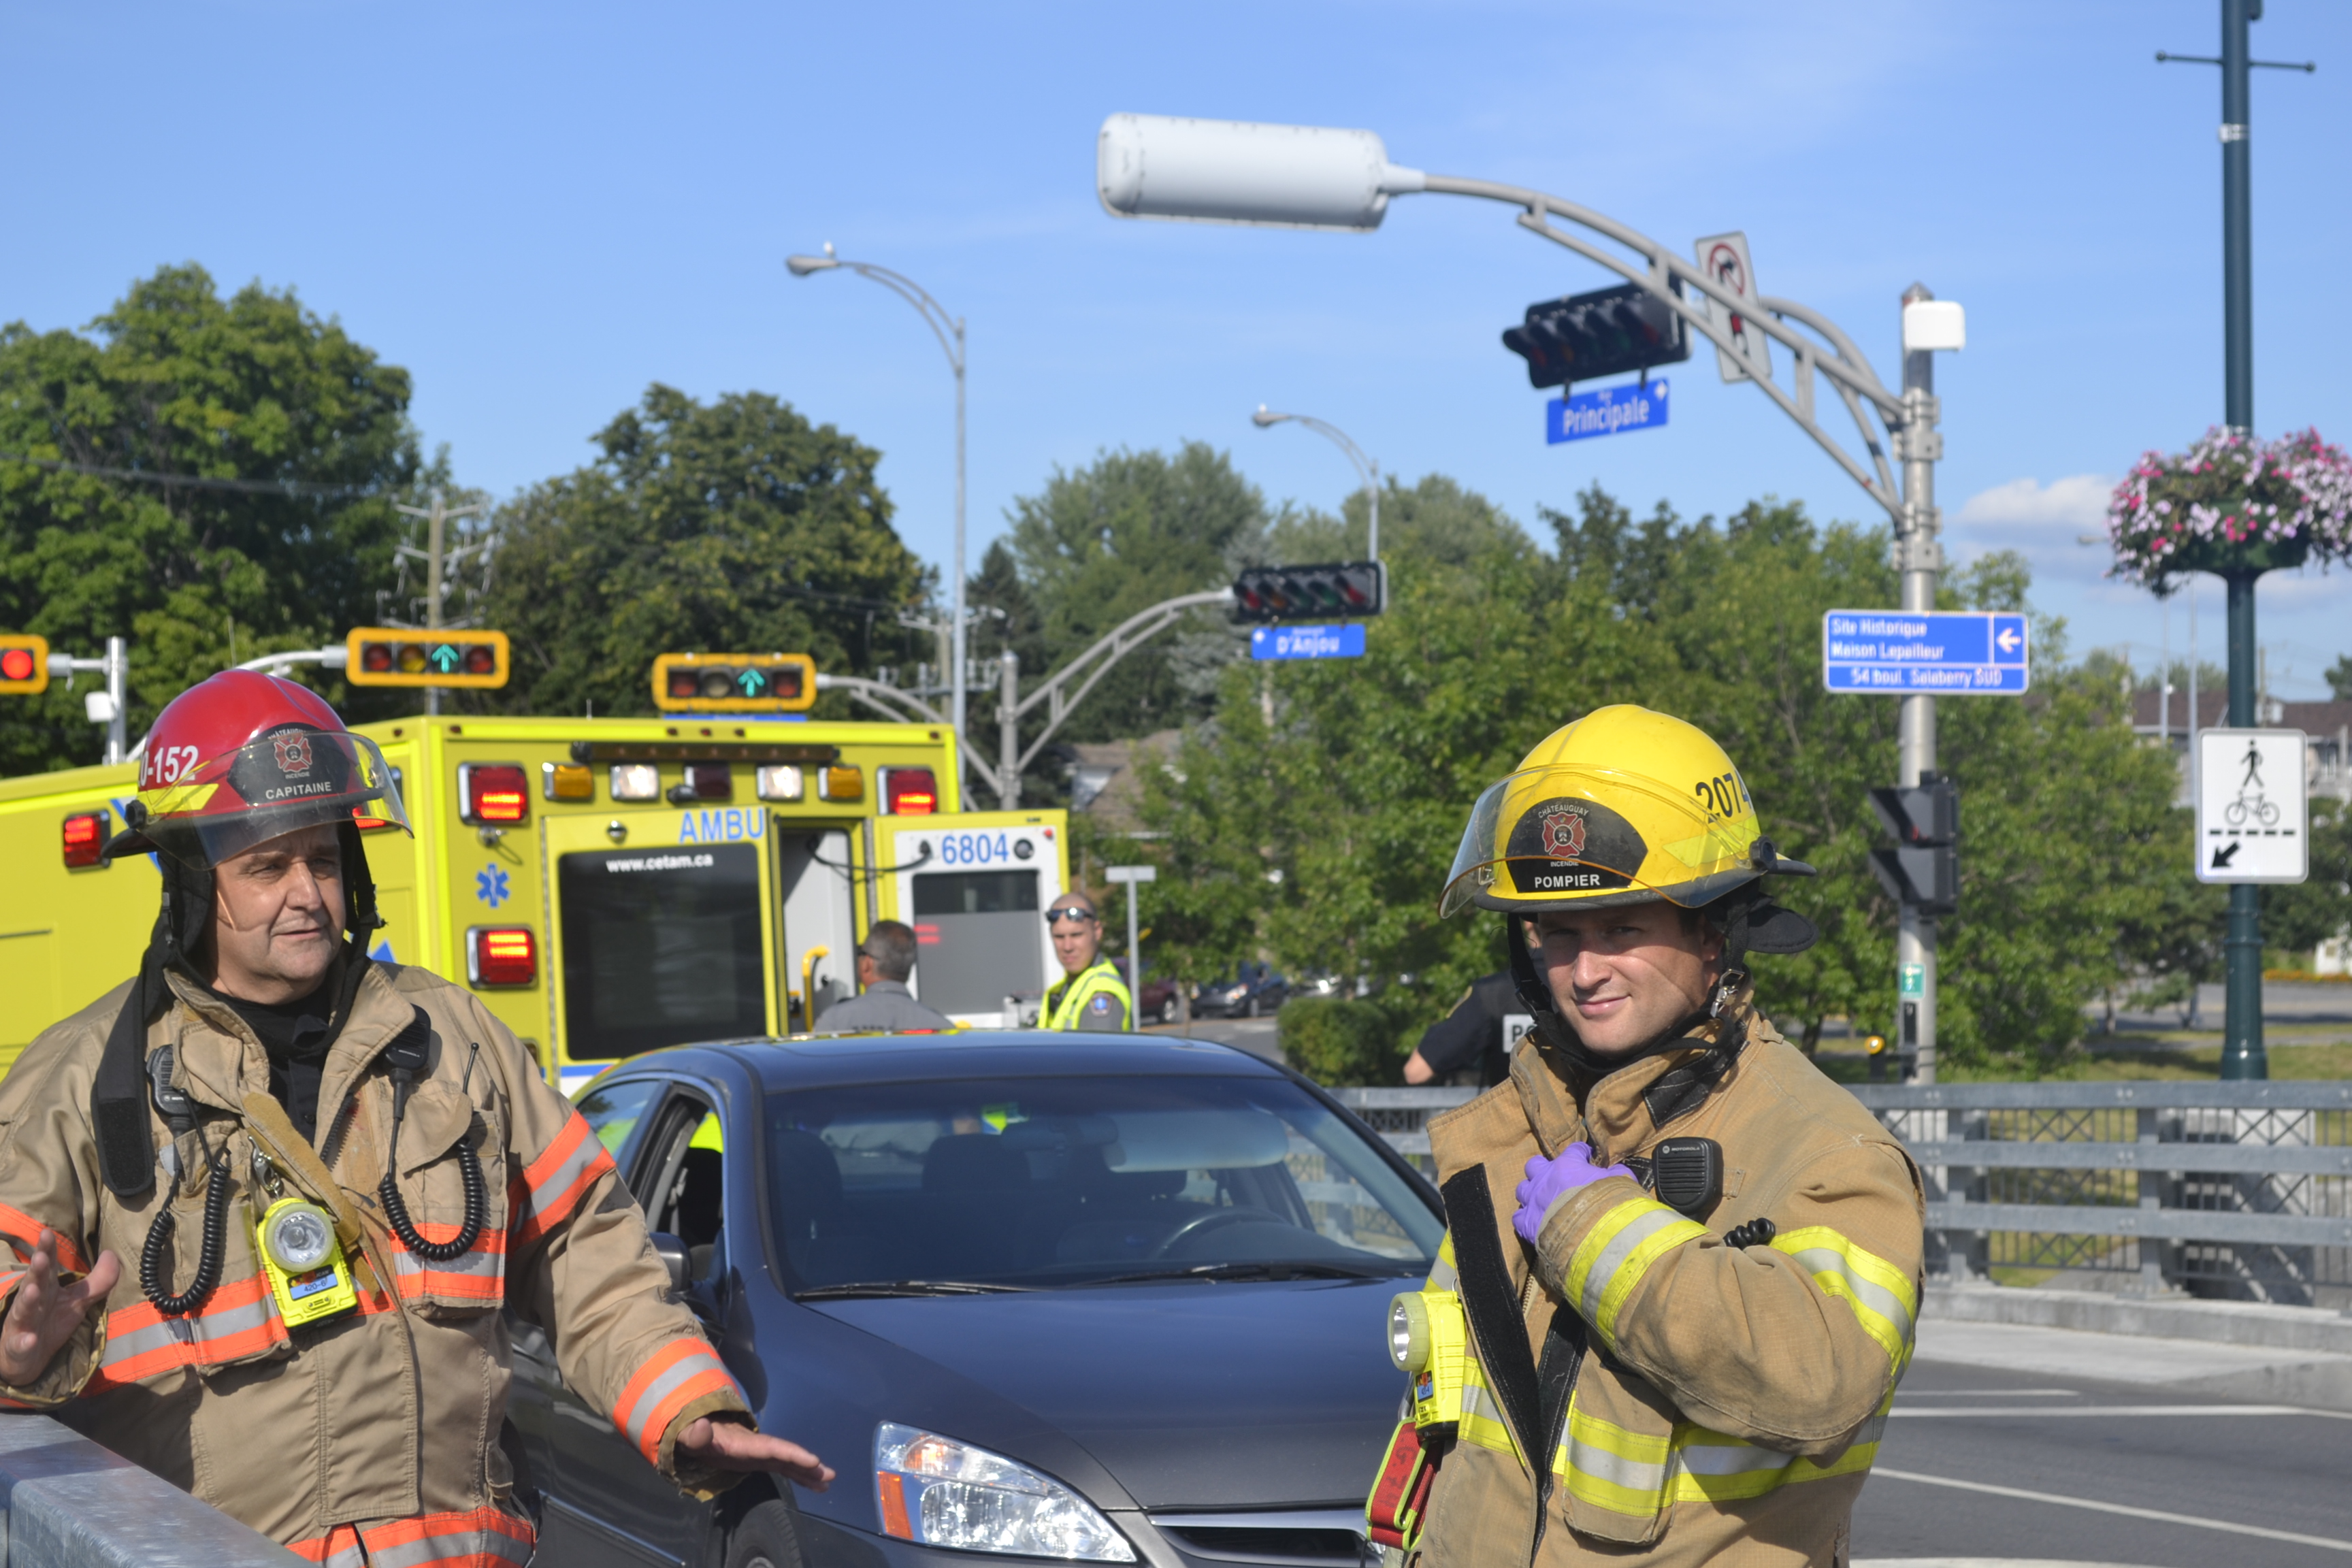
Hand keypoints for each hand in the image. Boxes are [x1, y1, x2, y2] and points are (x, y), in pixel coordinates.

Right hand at [0, 1231, 119, 1385]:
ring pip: (24, 1310)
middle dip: (36, 1270)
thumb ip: (98, 1280)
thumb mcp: (78, 1301)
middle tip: (40, 1257)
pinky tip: (29, 1339)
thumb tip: (111, 1253)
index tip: (47, 1232)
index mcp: (47, 1288)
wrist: (28, 1358)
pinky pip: (21, 1345)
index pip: (47, 1265)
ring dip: (28, 1300)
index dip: (47, 1250)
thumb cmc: (51, 1322)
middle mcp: (32, 1302)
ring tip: (32, 1289)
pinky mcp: (19, 1347)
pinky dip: (24, 1342)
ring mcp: (23, 1324)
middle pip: (34, 1283)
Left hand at [674, 1417, 835, 1490]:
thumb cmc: (691, 1435)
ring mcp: (759, 1454)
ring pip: (787, 1463)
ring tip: (828, 1482)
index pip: (771, 1448)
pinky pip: (782, 1469)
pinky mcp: (758, 1461)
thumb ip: (694, 1434)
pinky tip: (814, 1485)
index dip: (792, 1453)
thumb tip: (701, 1427)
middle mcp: (756, 1447)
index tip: (813, 1460)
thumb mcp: (688, 1436)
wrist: (694, 1431)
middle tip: (829, 1474)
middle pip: (785, 1455)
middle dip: (807, 1464)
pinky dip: (799, 1476)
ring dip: (807, 1472)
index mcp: (742, 1443)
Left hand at [1512, 1146, 1632, 1244]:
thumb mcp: (1622, 1182)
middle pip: (1534, 1165)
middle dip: (1543, 1170)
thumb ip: (1617, 1174)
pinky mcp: (1528, 1223)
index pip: (1573, 1150)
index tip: (1585, 1155)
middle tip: (1555, 1178)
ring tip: (1541, 1200)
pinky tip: (1533, 1222)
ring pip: (1522, 1189)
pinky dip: (1525, 1219)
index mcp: (1568, 1165)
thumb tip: (1617, 1171)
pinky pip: (1518, 1217)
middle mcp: (1546, 1178)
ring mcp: (1534, 1200)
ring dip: (1531, 1193)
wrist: (1596, 1235)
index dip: (1580, 1152)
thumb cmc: (1610, 1204)